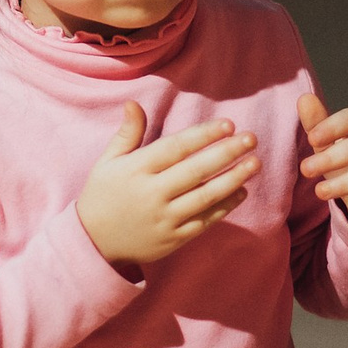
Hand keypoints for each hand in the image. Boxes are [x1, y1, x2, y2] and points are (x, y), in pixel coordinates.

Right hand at [78, 104, 261, 267]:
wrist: (93, 244)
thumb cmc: (102, 196)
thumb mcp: (107, 162)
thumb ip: (126, 134)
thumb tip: (134, 103)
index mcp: (137, 170)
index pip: (176, 148)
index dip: (204, 135)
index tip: (228, 124)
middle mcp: (152, 194)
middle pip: (197, 170)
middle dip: (227, 152)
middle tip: (251, 138)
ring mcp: (164, 218)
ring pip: (205, 196)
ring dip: (233, 179)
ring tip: (255, 163)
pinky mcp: (173, 239)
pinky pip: (204, 221)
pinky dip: (225, 207)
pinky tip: (241, 191)